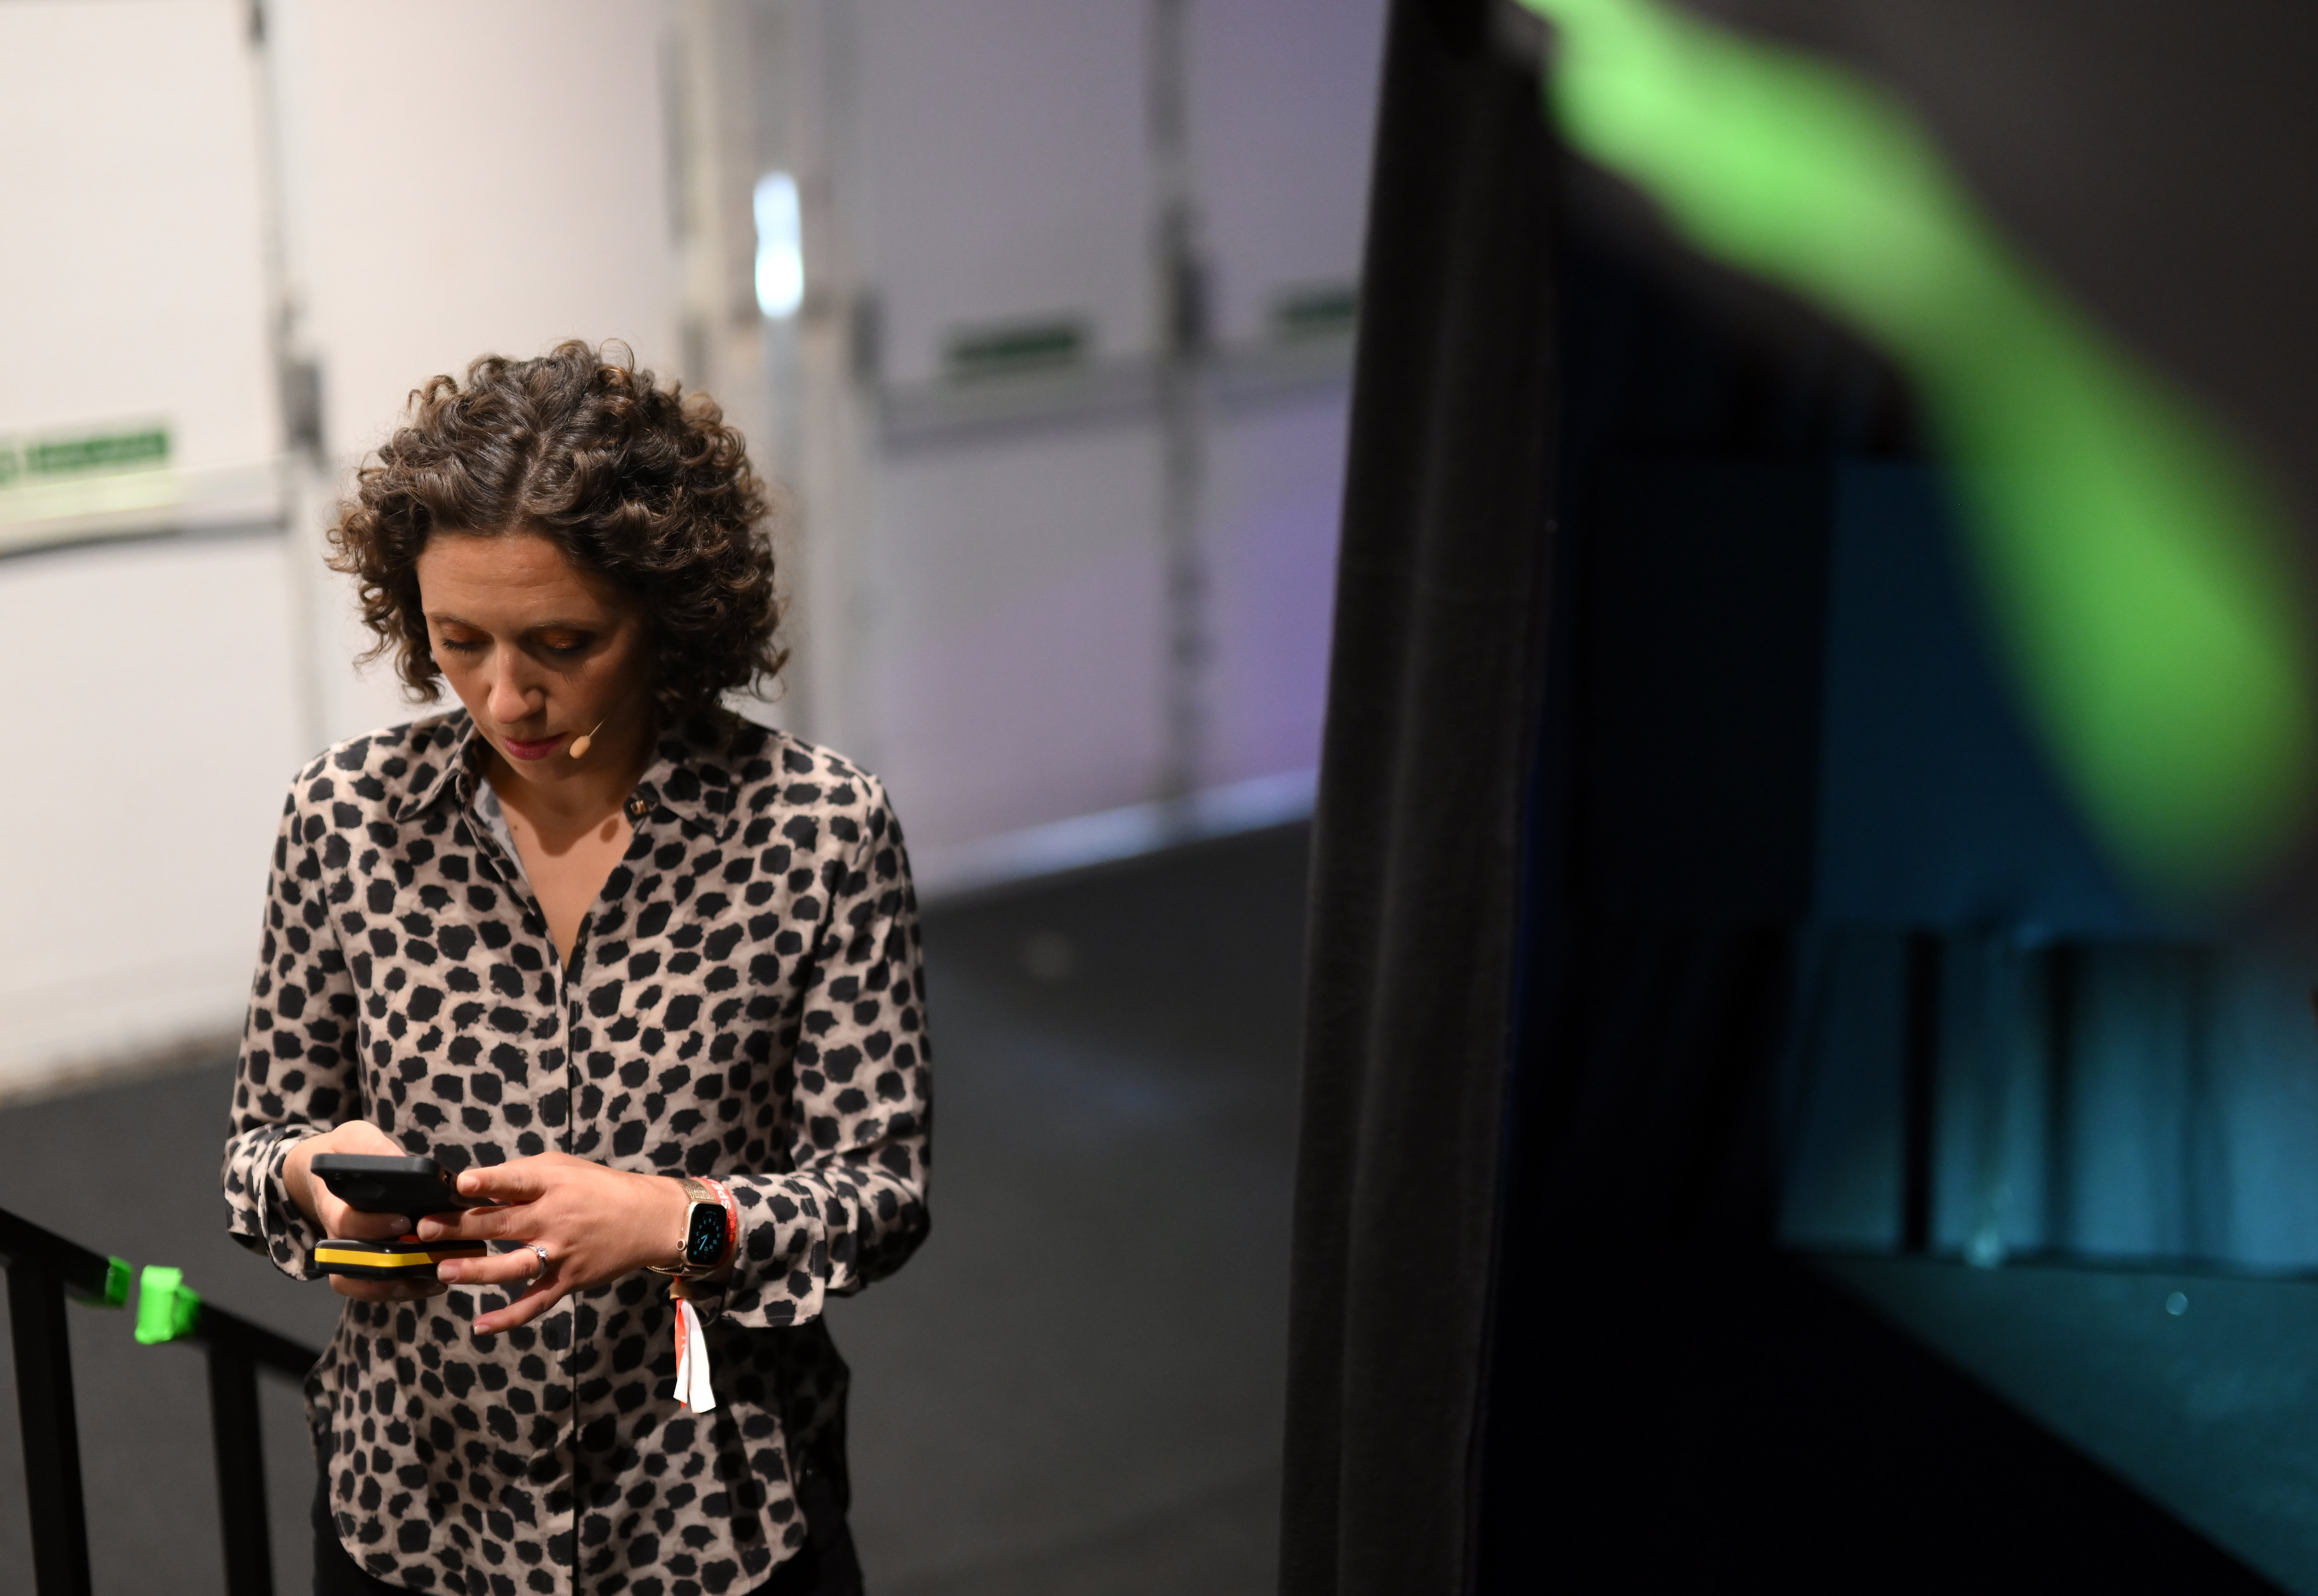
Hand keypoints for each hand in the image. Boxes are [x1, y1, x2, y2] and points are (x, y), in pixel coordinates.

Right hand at [283, 1121, 448, 1303]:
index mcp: (333, 1207)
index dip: (374, 1226)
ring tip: (438, 1277)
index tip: (405, 1220)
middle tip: (431, 1258)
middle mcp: (338, 1238)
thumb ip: (371, 1148)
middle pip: (357, 1264)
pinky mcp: (364, 1264)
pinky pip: (376, 1288)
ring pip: (366, 1284)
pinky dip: (402, 1289)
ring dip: (401, 1285)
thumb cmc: (342, 1154)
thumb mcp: (353, 1138)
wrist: (323, 1175)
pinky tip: (435, 1282)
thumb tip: (399, 1161)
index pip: (348, 1224)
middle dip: (393, 1264)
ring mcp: (350, 1255)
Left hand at [414, 1154, 690, 1335]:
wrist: (649, 1218)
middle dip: (460, 1226)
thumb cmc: (599, 1188)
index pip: (516, 1181)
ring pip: (514, 1265)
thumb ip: (522, 1176)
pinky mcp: (569, 1280)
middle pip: (502, 1223)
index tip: (459, 1183)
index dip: (488, 1182)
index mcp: (553, 1185)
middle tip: (424, 1229)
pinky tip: (481, 1326)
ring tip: (444, 1271)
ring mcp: (562, 1253)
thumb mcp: (564, 1168)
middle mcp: (556, 1218)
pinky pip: (536, 1303)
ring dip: (477, 1269)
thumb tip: (475, 1188)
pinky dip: (510, 1317)